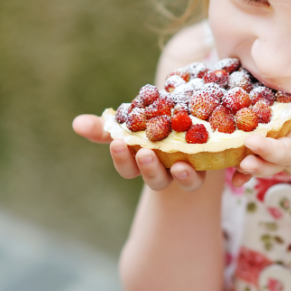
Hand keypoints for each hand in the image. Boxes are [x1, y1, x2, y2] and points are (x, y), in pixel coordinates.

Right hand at [72, 115, 206, 191]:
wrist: (192, 108)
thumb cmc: (152, 118)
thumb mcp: (128, 121)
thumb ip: (104, 127)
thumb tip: (76, 124)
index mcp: (143, 161)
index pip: (128, 169)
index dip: (122, 159)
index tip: (118, 142)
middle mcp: (167, 170)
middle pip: (156, 180)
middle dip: (149, 168)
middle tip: (145, 153)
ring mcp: (193, 167)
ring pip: (187, 181)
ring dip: (183, 176)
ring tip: (179, 165)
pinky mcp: (214, 159)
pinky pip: (213, 168)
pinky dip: (209, 165)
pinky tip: (206, 152)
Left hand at [237, 111, 290, 190]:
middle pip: (287, 154)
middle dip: (271, 151)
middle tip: (254, 143)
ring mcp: (288, 161)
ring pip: (269, 164)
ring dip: (255, 165)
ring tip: (240, 164)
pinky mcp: (275, 164)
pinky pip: (258, 168)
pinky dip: (245, 174)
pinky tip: (233, 174)